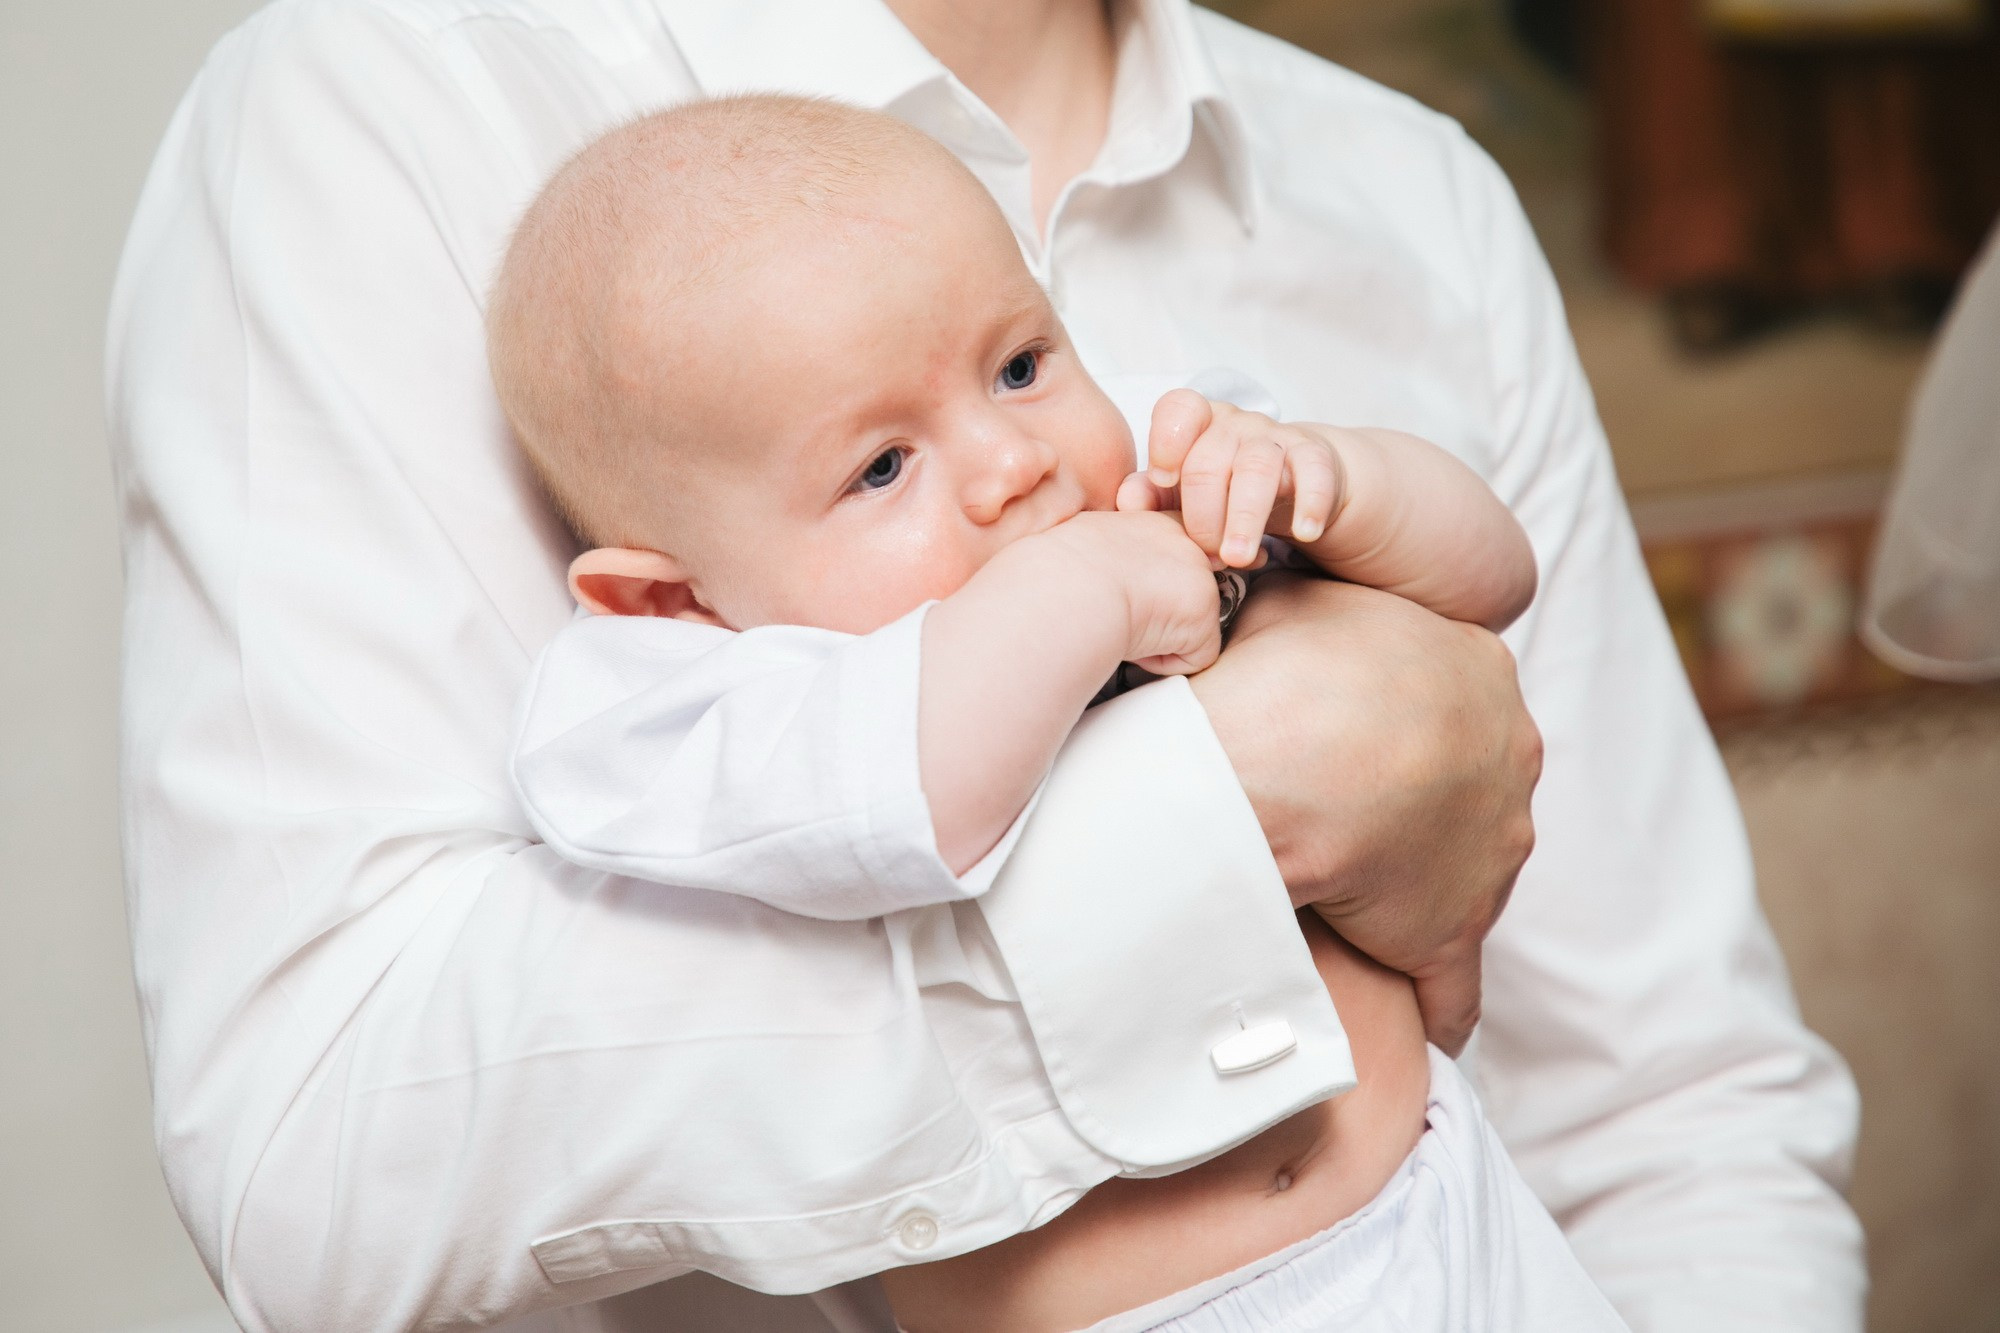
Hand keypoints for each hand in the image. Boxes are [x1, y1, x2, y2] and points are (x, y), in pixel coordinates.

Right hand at [1033, 510, 1222, 675]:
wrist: (1068, 586)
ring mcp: (1202, 576)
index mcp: (1154, 523)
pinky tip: (1135, 642)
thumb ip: (1114, 553)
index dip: (1153, 586)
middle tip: (1119, 611)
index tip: (1123, 597)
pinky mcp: (1205, 614)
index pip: (1169, 559)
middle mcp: (1187, 542)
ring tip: (1120, 623)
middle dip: (1159, 612)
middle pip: (1184, 593)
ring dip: (1158, 637)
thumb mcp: (1085, 543)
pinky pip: (1195, 657)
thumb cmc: (1055, 572)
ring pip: (1189, 626)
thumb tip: (1108, 574)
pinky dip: (1164, 661)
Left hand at [1116, 390, 1345, 569]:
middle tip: (1208, 556)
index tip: (1164, 480)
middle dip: (1204, 515)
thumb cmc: (1221, 492)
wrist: (1291, 485)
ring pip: (1258, 466)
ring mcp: (1275, 437)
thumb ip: (1151, 497)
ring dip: (1245, 518)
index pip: (1179, 409)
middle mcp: (1234, 424)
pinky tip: (1305, 533)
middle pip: (1210, 459)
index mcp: (1196, 424)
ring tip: (1239, 559)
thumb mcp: (1182, 497)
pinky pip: (1315, 472)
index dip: (1167, 441)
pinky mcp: (1315, 457)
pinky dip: (1311, 503)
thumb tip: (1127, 502)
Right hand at [1187, 575, 1541, 1054]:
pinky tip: (1419, 1032)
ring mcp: (1494, 846)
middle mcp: (1510, 754)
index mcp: (1477, 667)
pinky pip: (1455, 985)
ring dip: (1407, 891)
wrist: (1296, 749)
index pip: (1442, 700)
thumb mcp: (1296, 596)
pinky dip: (1438, 1007)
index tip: (1342, 735)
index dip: (1388, 718)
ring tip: (1340, 905)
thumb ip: (1308, 598)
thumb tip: (1272, 580)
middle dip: (1409, 801)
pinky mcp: (1455, 928)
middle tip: (1336, 815)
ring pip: (1457, 875)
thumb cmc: (1286, 662)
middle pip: (1462, 785)